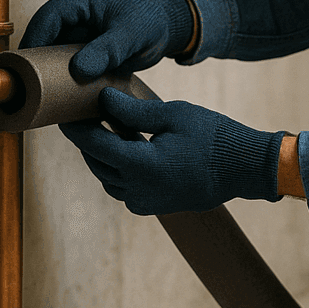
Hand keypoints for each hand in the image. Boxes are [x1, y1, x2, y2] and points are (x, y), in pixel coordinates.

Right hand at [20, 0, 184, 79]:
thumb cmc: (152, 25)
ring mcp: (76, 28)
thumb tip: (79, 70)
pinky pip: (63, 58)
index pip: (49, 15)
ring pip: (51, 47)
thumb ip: (109, 50)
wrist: (165, 32)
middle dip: (36, 56)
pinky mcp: (80, 44)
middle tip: (30, 82)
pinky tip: (58, 91)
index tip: (29, 63)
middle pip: (44, 32)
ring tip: (41, 90)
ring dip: (47, 66)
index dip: (36, 38)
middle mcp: (75, 11)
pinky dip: (60, 73)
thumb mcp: (134, 36)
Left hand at [60, 88, 284, 215]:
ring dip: (103, 155)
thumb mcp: (174, 115)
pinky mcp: (154, 206)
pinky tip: (128, 148)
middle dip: (87, 139)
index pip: (93, 145)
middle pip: (96, 162)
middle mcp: (138, 190)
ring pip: (108, 177)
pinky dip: (119, 169)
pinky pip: (124, 188)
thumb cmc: (214, 137)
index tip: (63, 112)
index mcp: (140, 166)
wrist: (246, 169)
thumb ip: (134, 110)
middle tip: (83, 115)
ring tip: (104, 128)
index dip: (75, 128)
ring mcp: (145, 202)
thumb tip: (102, 100)